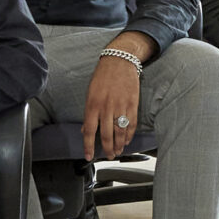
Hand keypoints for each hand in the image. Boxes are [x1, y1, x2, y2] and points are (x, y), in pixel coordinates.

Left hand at [82, 37, 152, 160]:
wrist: (119, 62)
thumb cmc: (103, 76)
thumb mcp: (90, 93)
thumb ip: (89, 113)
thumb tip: (86, 130)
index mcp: (93, 105)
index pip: (89, 131)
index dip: (89, 146)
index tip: (89, 156)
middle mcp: (106, 108)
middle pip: (106, 135)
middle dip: (107, 149)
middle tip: (109, 155)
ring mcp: (120, 107)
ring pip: (120, 132)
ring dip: (119, 144)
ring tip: (118, 151)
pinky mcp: (132, 104)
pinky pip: (131, 124)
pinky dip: (130, 135)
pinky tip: (127, 140)